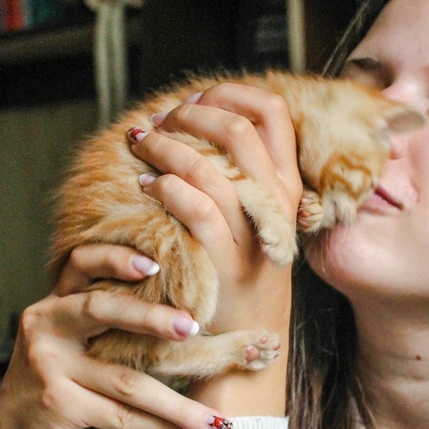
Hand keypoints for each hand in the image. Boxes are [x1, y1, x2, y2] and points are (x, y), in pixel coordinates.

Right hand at [0, 243, 233, 428]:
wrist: (17, 426)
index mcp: (56, 302)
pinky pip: (123, 416)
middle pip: (102, 310)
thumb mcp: (72, 334)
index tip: (155, 264)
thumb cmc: (61, 372)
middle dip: (152, 318)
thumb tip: (186, 309)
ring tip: (217, 416)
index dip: (115, 258)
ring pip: (127, 381)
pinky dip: (164, 426)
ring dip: (178, 403)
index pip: (81, 264)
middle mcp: (47, 326)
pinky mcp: (58, 405)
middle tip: (194, 326)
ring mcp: (50, 366)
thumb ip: (108, 315)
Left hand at [127, 81, 301, 416]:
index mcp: (288, 184)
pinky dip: (164, 187)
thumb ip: (241, 175)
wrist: (251, 336)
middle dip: (190, 113)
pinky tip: (144, 186)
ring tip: (140, 145)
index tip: (194, 99)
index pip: (271, 111)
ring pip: (208, 163)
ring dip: (164, 146)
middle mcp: (276, 201)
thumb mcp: (257, 219)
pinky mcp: (224, 257)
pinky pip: (194, 207)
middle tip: (159, 121)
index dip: (229, 92)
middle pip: (238, 127)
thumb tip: (198, 124)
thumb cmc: (244, 272)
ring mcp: (252, 229)